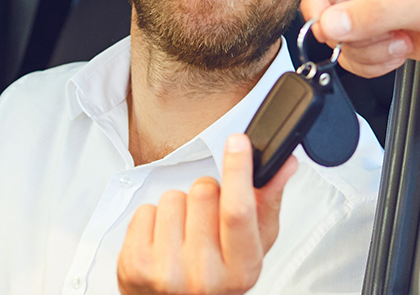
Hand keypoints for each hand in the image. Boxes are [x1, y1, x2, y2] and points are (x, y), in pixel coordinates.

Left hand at [117, 134, 297, 294]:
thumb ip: (267, 203)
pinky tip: (162, 241)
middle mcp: (204, 276)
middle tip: (207, 220)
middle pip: (204, 193)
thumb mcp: (252, 247)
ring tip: (184, 233)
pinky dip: (153, 219)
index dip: (239, 170)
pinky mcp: (135, 266)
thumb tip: (284, 165)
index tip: (239, 142)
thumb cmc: (216, 277)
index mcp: (241, 270)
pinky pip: (145, 210)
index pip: (239, 211)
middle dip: (206, 194)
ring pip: (172, 197)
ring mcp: (166, 273)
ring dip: (179, 207)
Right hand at [300, 0, 419, 76]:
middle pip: (330, 7)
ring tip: (400, 42)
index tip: (326, 28)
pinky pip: (358, 53)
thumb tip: (331, 23)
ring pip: (342, 36)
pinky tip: (401, 51)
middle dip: (352, 32)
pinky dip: (373, 62)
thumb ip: (374, 15)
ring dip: (366, 50)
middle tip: (379, 37)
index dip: (319, 0)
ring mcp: (380, 8)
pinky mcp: (387, 33)